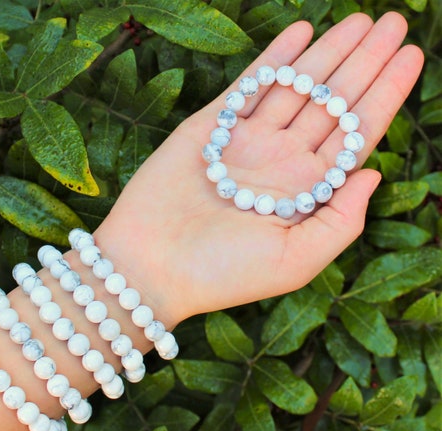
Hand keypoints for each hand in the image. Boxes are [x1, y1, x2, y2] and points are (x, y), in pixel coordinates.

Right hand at [94, 12, 423, 325]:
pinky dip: (275, 58)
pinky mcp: (209, 129)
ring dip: (328, 53)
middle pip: (332, 104)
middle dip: (364, 63)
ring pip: (296, 88)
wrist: (151, 266)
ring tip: (362, 20)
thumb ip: (341, 221)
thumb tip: (374, 174)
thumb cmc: (222, 273)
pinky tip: (302, 32)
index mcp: (305, 193)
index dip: (385, 96)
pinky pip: (248, 86)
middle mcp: (280, 163)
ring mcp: (245, 143)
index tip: (411, 57)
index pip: (355, 137)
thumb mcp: (295, 261)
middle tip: (393, 23)